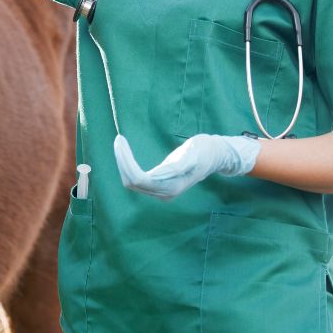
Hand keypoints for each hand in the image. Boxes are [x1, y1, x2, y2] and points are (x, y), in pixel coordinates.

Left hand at [113, 133, 260, 200]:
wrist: (214, 156)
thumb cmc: (204, 150)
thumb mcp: (194, 152)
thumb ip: (182, 162)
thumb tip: (170, 173)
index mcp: (172, 186)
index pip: (138, 178)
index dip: (125, 161)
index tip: (121, 140)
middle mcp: (164, 193)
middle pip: (131, 182)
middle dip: (122, 160)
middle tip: (119, 139)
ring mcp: (161, 192)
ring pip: (131, 182)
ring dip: (122, 163)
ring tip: (120, 142)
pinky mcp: (159, 187)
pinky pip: (136, 179)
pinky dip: (127, 166)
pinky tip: (125, 152)